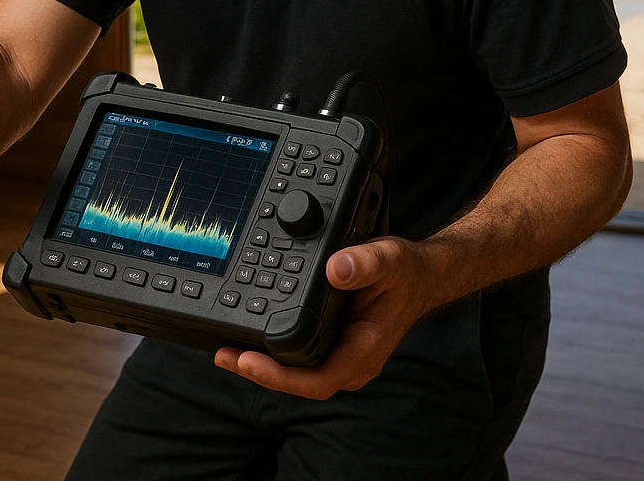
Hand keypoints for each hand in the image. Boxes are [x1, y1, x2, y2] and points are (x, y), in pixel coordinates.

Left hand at [214, 236, 436, 399]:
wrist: (419, 277)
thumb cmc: (406, 273)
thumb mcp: (390, 260)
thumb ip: (365, 263)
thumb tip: (336, 270)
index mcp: (363, 350)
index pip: (318, 379)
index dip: (280, 377)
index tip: (249, 361)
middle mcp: (350, 360)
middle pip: (299, 382)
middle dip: (259, 372)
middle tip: (224, 355)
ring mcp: (340, 355)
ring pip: (296, 372)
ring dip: (261, 364)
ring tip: (226, 349)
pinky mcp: (331, 344)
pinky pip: (299, 356)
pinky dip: (273, 350)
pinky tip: (251, 337)